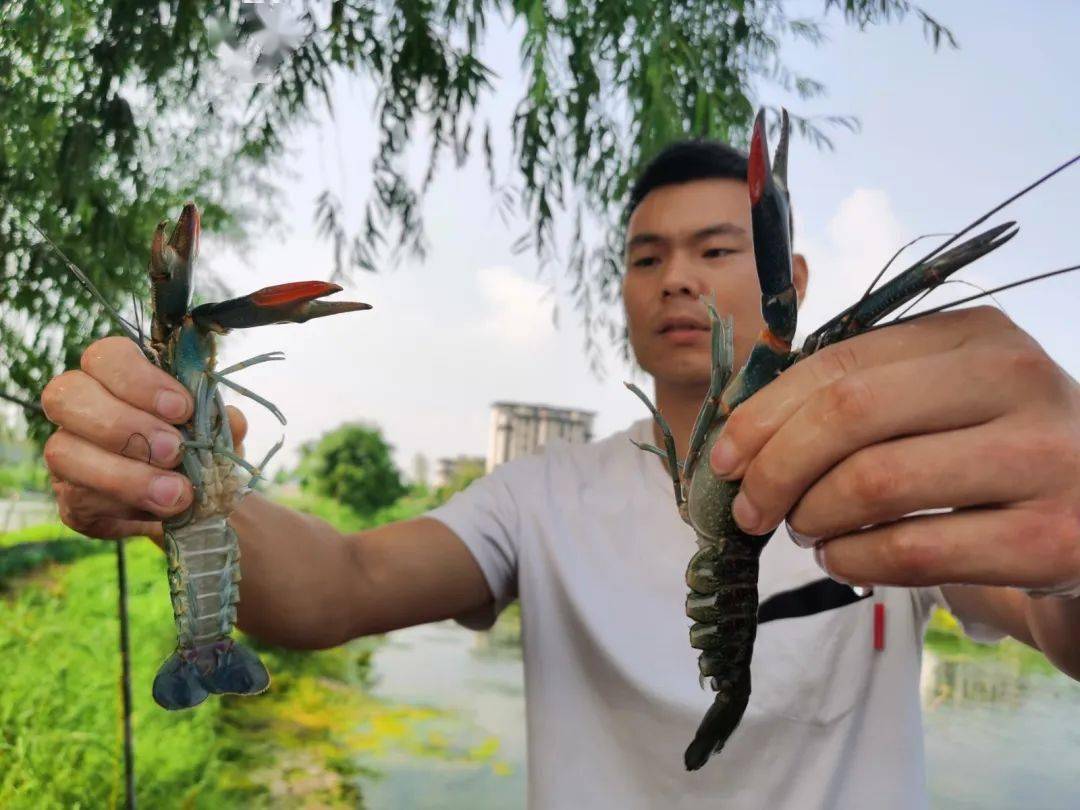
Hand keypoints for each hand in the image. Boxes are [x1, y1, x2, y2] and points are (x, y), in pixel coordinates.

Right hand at [40, 336, 246, 542]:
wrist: (189, 503)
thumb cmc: (194, 450)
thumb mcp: (215, 433)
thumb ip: (221, 423)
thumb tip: (232, 419)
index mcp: (113, 376)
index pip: (105, 356)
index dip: (139, 380)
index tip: (183, 409)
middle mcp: (77, 409)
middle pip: (66, 396)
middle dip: (124, 425)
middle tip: (174, 450)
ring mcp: (66, 454)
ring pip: (64, 452)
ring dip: (125, 475)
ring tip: (175, 492)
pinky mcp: (69, 500)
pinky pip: (79, 500)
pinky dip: (126, 506)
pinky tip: (159, 512)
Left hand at [709, 306, 1079, 594]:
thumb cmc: (992, 452)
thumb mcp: (940, 400)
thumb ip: (856, 398)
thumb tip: (737, 434)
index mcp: (976, 336)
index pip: (838, 363)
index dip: (764, 413)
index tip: (723, 457)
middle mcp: (1017, 380)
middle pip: (848, 415)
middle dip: (775, 467)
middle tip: (747, 508)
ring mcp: (1041, 459)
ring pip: (874, 484)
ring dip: (811, 516)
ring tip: (804, 529)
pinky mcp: (1049, 538)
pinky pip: (912, 551)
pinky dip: (852, 560)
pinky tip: (841, 559)